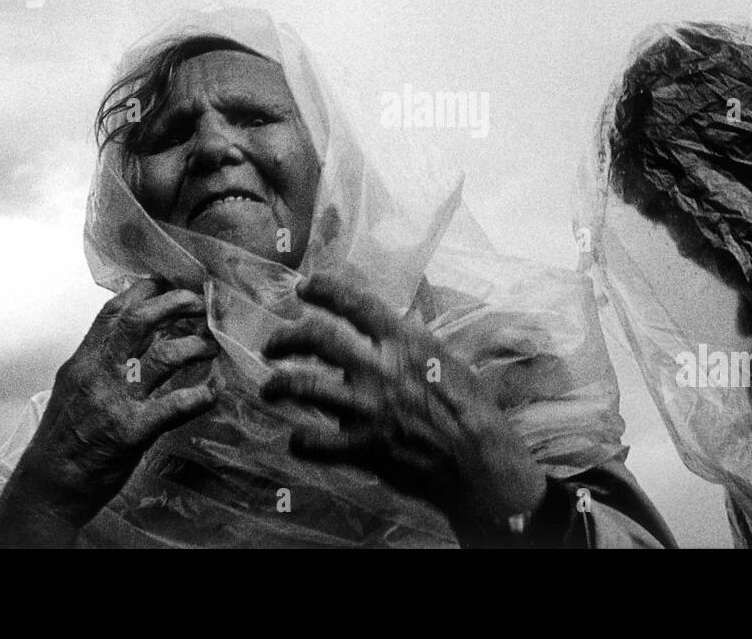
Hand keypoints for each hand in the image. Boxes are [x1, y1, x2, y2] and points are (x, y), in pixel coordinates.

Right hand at [0, 278, 220, 546]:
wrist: (46, 487)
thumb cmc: (63, 438)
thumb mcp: (74, 387)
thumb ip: (101, 360)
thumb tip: (133, 334)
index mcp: (83, 361)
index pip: (113, 311)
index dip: (146, 291)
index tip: (170, 283)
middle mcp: (97, 374)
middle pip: (139, 321)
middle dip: (175, 304)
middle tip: (199, 304)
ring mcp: (114, 402)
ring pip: (161, 357)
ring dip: (194, 346)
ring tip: (211, 347)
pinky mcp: (130, 432)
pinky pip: (172, 407)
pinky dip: (198, 396)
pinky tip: (212, 392)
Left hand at [260, 272, 546, 538]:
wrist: (481, 464)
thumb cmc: (472, 410)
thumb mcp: (448, 359)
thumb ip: (414, 339)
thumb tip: (400, 311)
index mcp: (406, 341)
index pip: (355, 302)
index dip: (324, 288)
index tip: (305, 287)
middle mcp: (382, 368)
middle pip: (316, 336)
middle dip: (286, 337)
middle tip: (273, 346)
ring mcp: (369, 408)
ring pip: (303, 385)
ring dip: (278, 384)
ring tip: (271, 388)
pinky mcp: (363, 447)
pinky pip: (313, 441)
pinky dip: (299, 440)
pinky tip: (297, 438)